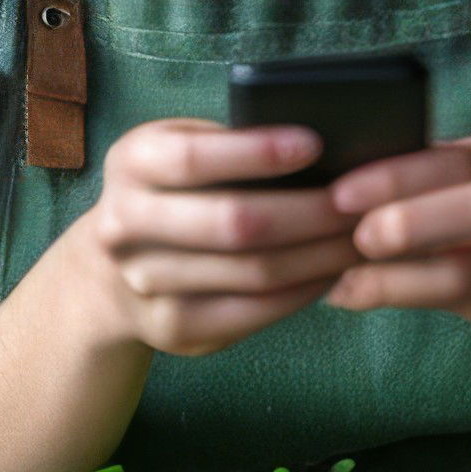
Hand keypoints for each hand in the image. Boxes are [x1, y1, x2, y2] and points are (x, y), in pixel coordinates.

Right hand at [42, 118, 363, 356]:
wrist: (108, 269)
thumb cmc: (174, 190)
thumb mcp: (179, 148)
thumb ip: (228, 143)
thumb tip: (323, 146)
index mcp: (131, 163)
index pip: (193, 159)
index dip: (256, 153)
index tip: (315, 144)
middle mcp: (125, 225)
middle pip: (233, 223)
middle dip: (310, 212)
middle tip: (362, 202)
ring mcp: (144, 283)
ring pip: (252, 273)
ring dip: (320, 255)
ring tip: (363, 236)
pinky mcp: (172, 328)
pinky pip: (252, 312)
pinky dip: (303, 291)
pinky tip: (333, 272)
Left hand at [321, 113, 470, 351]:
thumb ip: (452, 168)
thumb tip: (351, 176)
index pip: (467, 158)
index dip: (399, 176)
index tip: (342, 192)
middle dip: (407, 224)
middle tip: (354, 238)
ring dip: (398, 281)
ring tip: (346, 283)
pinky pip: (469, 309)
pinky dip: (414, 302)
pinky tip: (372, 297)